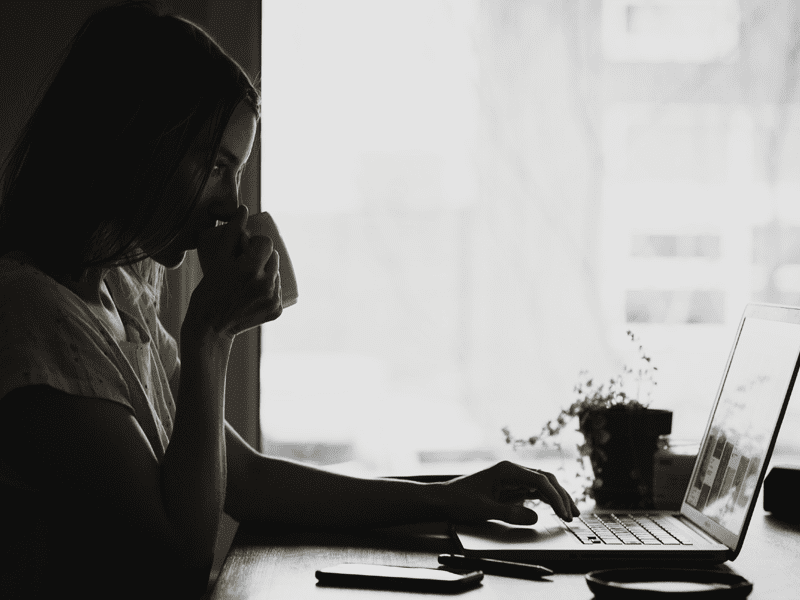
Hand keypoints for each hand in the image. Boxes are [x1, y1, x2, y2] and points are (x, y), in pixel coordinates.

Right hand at [188, 205, 281, 338]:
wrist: (211, 327)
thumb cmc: (209, 291)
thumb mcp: (217, 260)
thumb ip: (231, 233)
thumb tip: (244, 209)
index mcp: (250, 269)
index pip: (266, 243)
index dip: (256, 243)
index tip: (244, 249)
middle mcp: (266, 284)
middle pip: (274, 258)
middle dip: (262, 257)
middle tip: (245, 264)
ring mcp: (273, 299)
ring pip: (277, 273)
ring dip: (267, 271)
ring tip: (249, 278)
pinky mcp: (277, 311)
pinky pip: (278, 290)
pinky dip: (270, 288)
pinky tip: (255, 292)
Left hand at [435, 461, 580, 525]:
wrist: (443, 499)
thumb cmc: (460, 500)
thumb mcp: (484, 509)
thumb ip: (510, 513)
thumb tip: (535, 516)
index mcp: (507, 470)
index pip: (540, 480)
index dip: (555, 497)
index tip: (564, 513)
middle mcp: (512, 471)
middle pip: (546, 480)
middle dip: (561, 496)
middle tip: (573, 514)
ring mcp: (512, 478)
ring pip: (542, 484)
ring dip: (557, 497)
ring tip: (570, 512)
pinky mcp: (510, 487)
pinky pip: (533, 491)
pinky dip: (546, 500)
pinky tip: (555, 509)